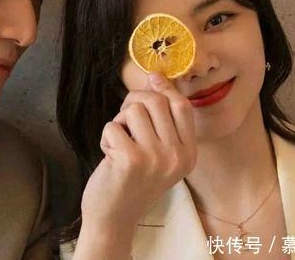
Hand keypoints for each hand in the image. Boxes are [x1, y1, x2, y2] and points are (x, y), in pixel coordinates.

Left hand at [80, 71, 196, 231]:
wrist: (114, 217)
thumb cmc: (132, 181)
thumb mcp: (158, 153)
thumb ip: (161, 120)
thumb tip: (156, 77)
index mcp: (188, 154)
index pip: (182, 107)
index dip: (165, 88)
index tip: (152, 79)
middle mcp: (176, 156)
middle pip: (156, 102)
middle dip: (134, 102)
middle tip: (124, 119)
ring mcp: (155, 158)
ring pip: (133, 111)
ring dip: (119, 123)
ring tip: (119, 144)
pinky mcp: (130, 159)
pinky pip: (112, 126)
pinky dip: (106, 137)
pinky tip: (110, 157)